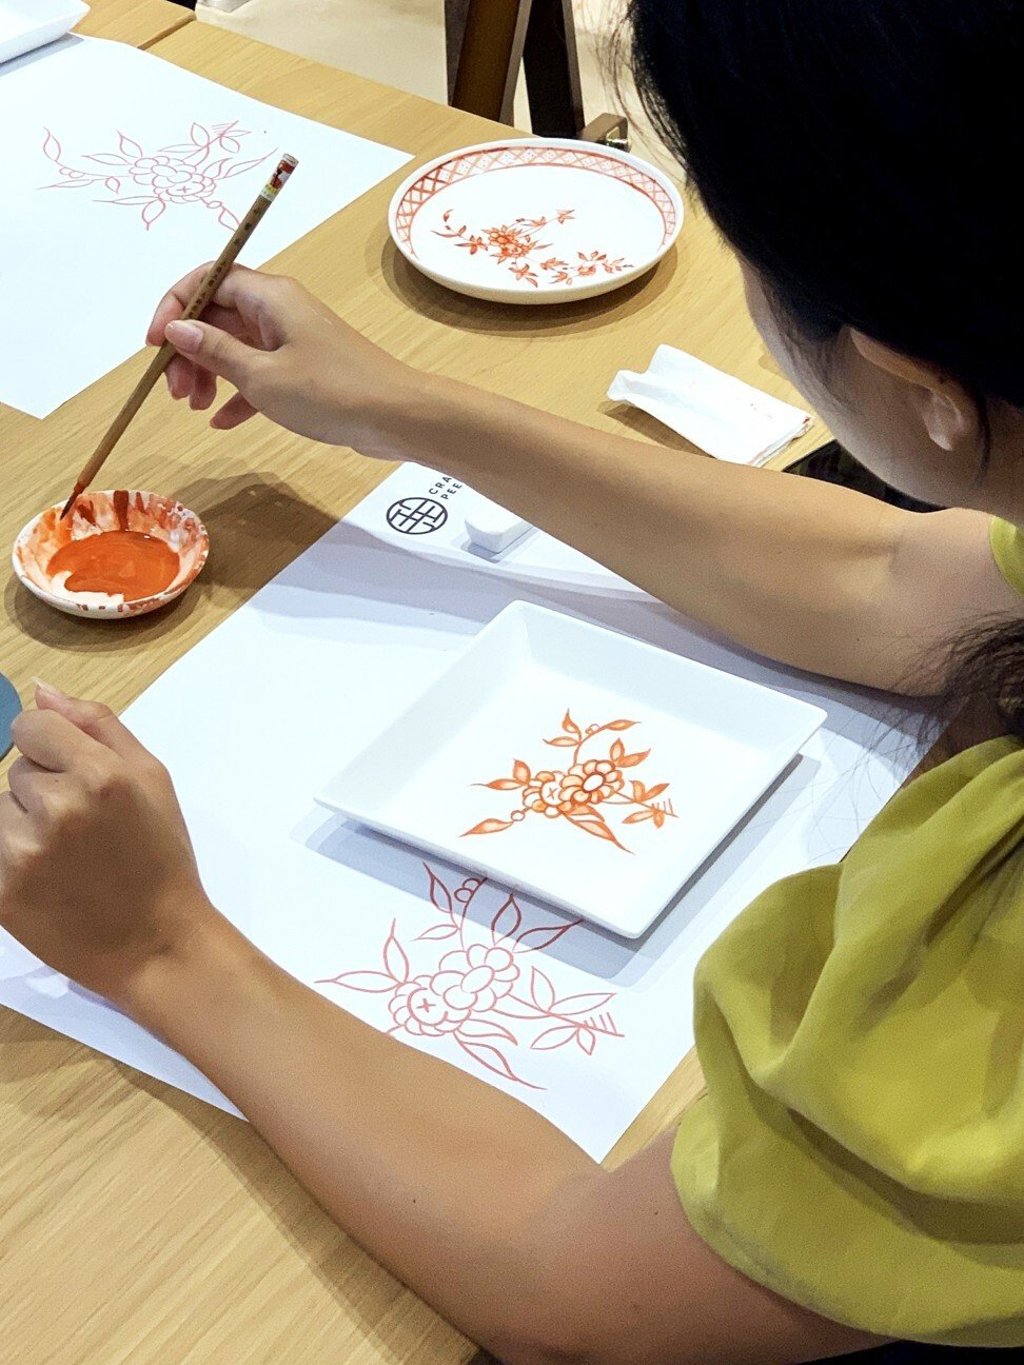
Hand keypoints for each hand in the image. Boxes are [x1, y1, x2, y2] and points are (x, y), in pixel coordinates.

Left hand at [0, 683, 216, 1008]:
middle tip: (85, 829)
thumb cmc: (162, 859)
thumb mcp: (153, 779)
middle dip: (43, 790)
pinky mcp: (1, 891)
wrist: (156, 944)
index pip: (30, 727)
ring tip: (65, 856)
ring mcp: (23, 853)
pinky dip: (11, 859)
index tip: (75, 776)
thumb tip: (42, 690)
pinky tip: (47, 879)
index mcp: (101, 775)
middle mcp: (59, 808)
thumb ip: (98, 726)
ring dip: (22, 825)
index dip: (51, 748)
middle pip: (16, 770)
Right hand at [147, 264, 425, 452]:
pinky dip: (238, 394)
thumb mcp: (262, 376)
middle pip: (217, 315)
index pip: (207, 281)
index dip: (174, 307)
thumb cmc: (331, 391)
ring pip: (235, 346)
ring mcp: (293, 339)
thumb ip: (216, 351)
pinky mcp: (305, 369)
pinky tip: (221, 422)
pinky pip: (259, 374)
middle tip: (175, 392)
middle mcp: (279, 309)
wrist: (395, 417)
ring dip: (209, 374)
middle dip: (189, 349)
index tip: (155, 345)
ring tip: (193, 407)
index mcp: (269, 296)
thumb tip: (178, 328)